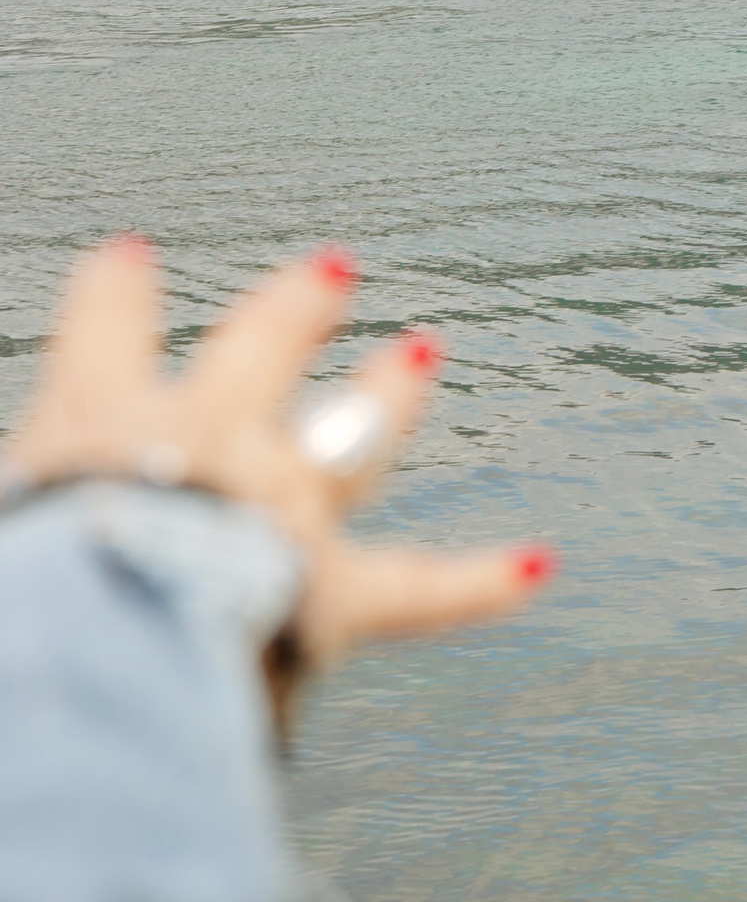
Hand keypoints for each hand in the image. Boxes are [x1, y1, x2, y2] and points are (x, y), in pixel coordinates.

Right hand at [4, 236, 549, 675]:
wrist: (102, 644)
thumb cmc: (23, 588)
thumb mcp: (1, 523)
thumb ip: (30, 498)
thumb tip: (30, 534)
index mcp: (103, 422)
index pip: (105, 333)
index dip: (117, 297)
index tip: (132, 258)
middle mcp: (214, 444)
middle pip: (263, 350)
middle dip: (297, 307)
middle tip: (336, 269)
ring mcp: (288, 510)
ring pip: (354, 432)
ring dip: (388, 392)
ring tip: (422, 353)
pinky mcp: (338, 594)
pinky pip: (423, 589)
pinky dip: (481, 581)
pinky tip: (538, 564)